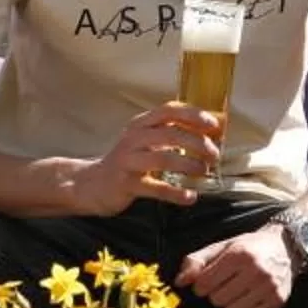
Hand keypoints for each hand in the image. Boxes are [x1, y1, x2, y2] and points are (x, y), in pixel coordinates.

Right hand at [67, 103, 223, 215]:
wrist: (92, 184)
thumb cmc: (129, 161)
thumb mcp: (145, 141)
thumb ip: (172, 134)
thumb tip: (213, 131)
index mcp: (141, 124)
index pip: (168, 110)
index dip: (193, 115)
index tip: (213, 124)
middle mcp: (134, 138)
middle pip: (171, 134)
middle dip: (198, 143)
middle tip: (214, 154)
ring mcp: (128, 161)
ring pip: (164, 158)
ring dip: (189, 164)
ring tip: (204, 171)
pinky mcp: (126, 183)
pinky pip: (156, 187)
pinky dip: (176, 193)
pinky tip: (190, 197)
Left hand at [179, 224, 298, 307]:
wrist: (285, 247)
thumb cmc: (248, 247)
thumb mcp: (221, 247)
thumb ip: (196, 262)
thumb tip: (179, 282)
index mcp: (239, 255)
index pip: (204, 284)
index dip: (201, 285)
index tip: (208, 280)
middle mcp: (256, 270)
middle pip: (217, 300)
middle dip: (216, 294)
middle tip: (227, 283)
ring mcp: (269, 287)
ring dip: (230, 303)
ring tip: (239, 289)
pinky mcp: (278, 300)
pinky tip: (251, 296)